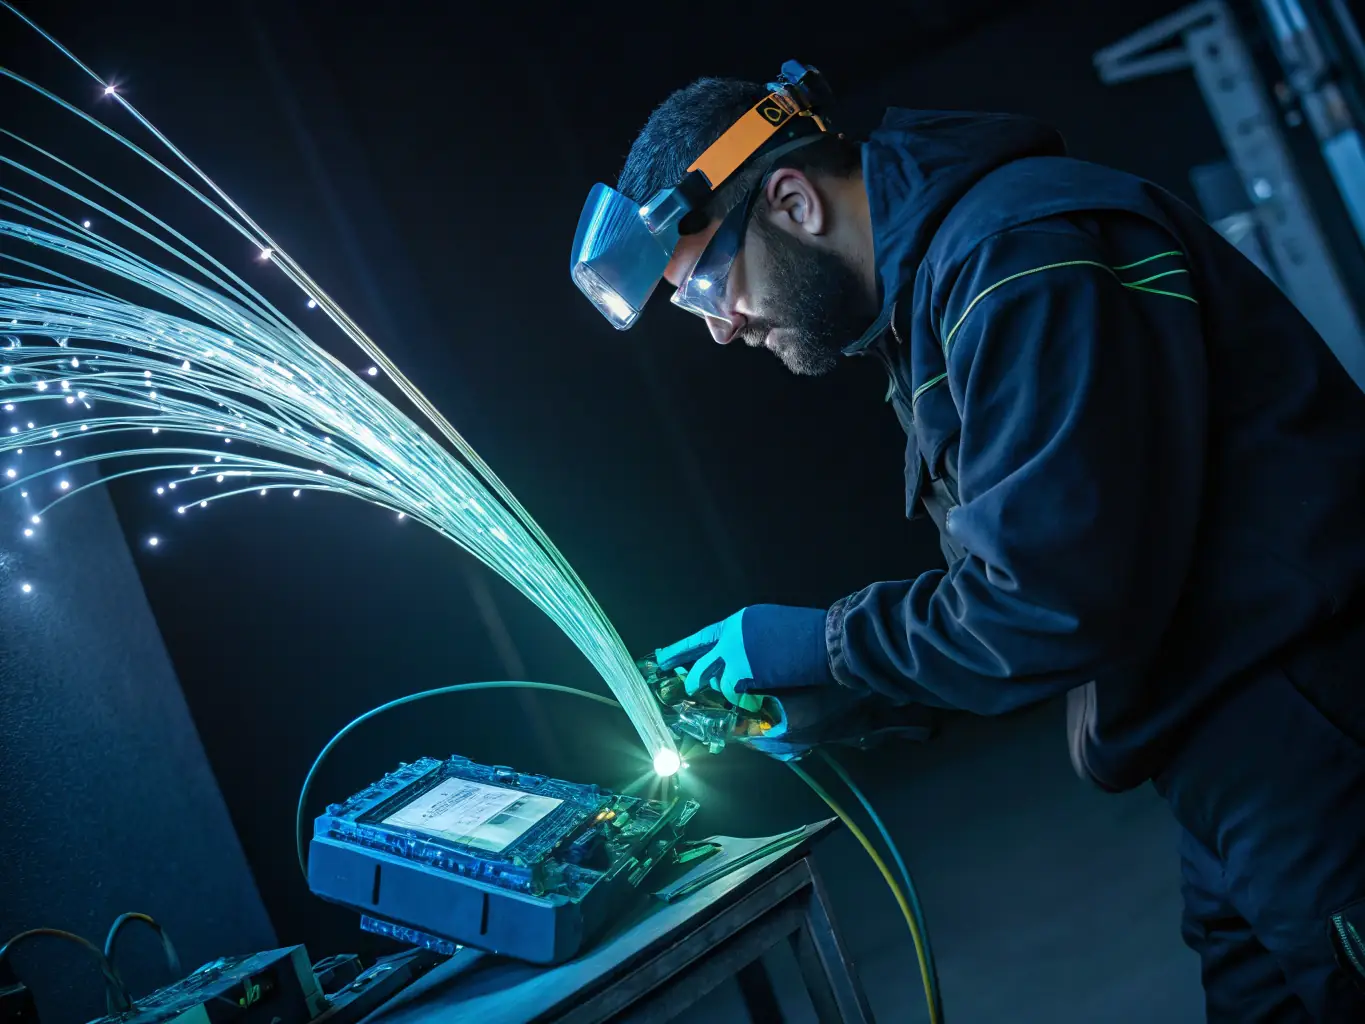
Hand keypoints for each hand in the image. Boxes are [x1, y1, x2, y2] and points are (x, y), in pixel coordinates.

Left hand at [655, 605, 834, 712]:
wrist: (826, 640)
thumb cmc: (806, 633)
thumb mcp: (769, 626)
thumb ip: (746, 640)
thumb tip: (732, 660)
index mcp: (738, 621)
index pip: (703, 637)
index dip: (683, 649)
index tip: (663, 656)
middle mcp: (731, 636)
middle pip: (702, 663)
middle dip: (692, 679)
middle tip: (686, 687)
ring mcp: (736, 655)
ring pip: (720, 684)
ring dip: (732, 692)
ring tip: (749, 692)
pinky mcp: (745, 674)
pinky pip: (736, 694)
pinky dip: (745, 700)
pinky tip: (760, 697)